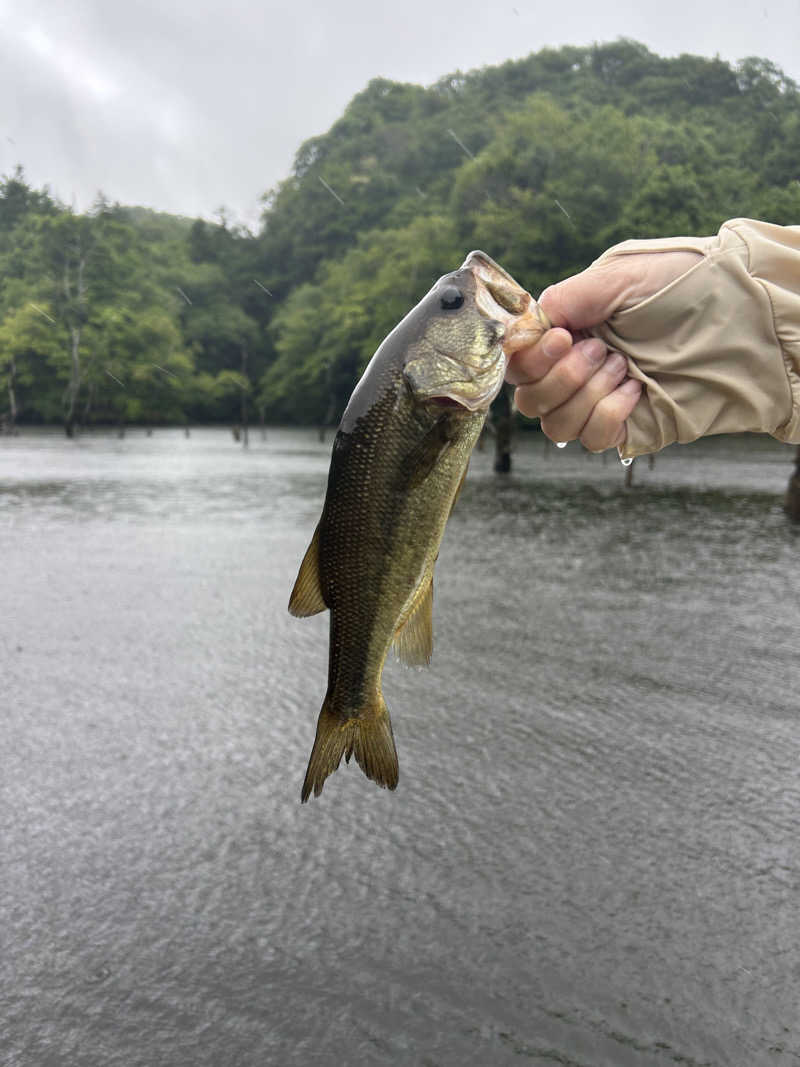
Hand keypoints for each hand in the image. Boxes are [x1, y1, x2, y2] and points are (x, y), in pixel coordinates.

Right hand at [505, 251, 702, 450]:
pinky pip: (591, 439)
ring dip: (585, 394)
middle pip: (528, 400)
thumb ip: (566, 298)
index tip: (562, 338)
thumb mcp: (619, 278)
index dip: (529, 358)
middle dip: (560, 377)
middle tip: (600, 349)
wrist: (740, 323)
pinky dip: (608, 415)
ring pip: (555, 425)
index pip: (518, 361)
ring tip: (623, 366)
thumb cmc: (687, 288)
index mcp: (569, 331)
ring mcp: (598, 401)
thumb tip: (527, 326)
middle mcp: (576, 369)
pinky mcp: (623, 428)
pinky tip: (635, 390)